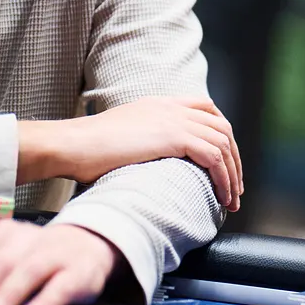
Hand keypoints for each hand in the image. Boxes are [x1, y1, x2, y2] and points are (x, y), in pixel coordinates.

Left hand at [0, 220, 118, 304]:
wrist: (93, 246)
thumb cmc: (38, 262)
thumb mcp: (8, 262)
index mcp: (1, 235)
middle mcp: (27, 239)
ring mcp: (56, 253)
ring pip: (27, 272)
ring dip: (5, 295)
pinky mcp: (81, 270)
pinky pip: (62, 286)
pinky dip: (45, 303)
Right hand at [20, 96, 242, 210]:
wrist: (69, 144)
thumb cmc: (84, 150)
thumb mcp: (121, 137)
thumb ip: (142, 140)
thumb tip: (148, 163)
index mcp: (160, 104)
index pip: (206, 109)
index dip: (221, 134)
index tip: (225, 160)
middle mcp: (172, 108)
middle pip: (222, 128)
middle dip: (234, 159)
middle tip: (235, 188)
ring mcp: (174, 120)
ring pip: (223, 144)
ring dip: (232, 174)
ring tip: (231, 200)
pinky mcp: (174, 137)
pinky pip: (214, 157)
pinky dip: (223, 179)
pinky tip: (221, 197)